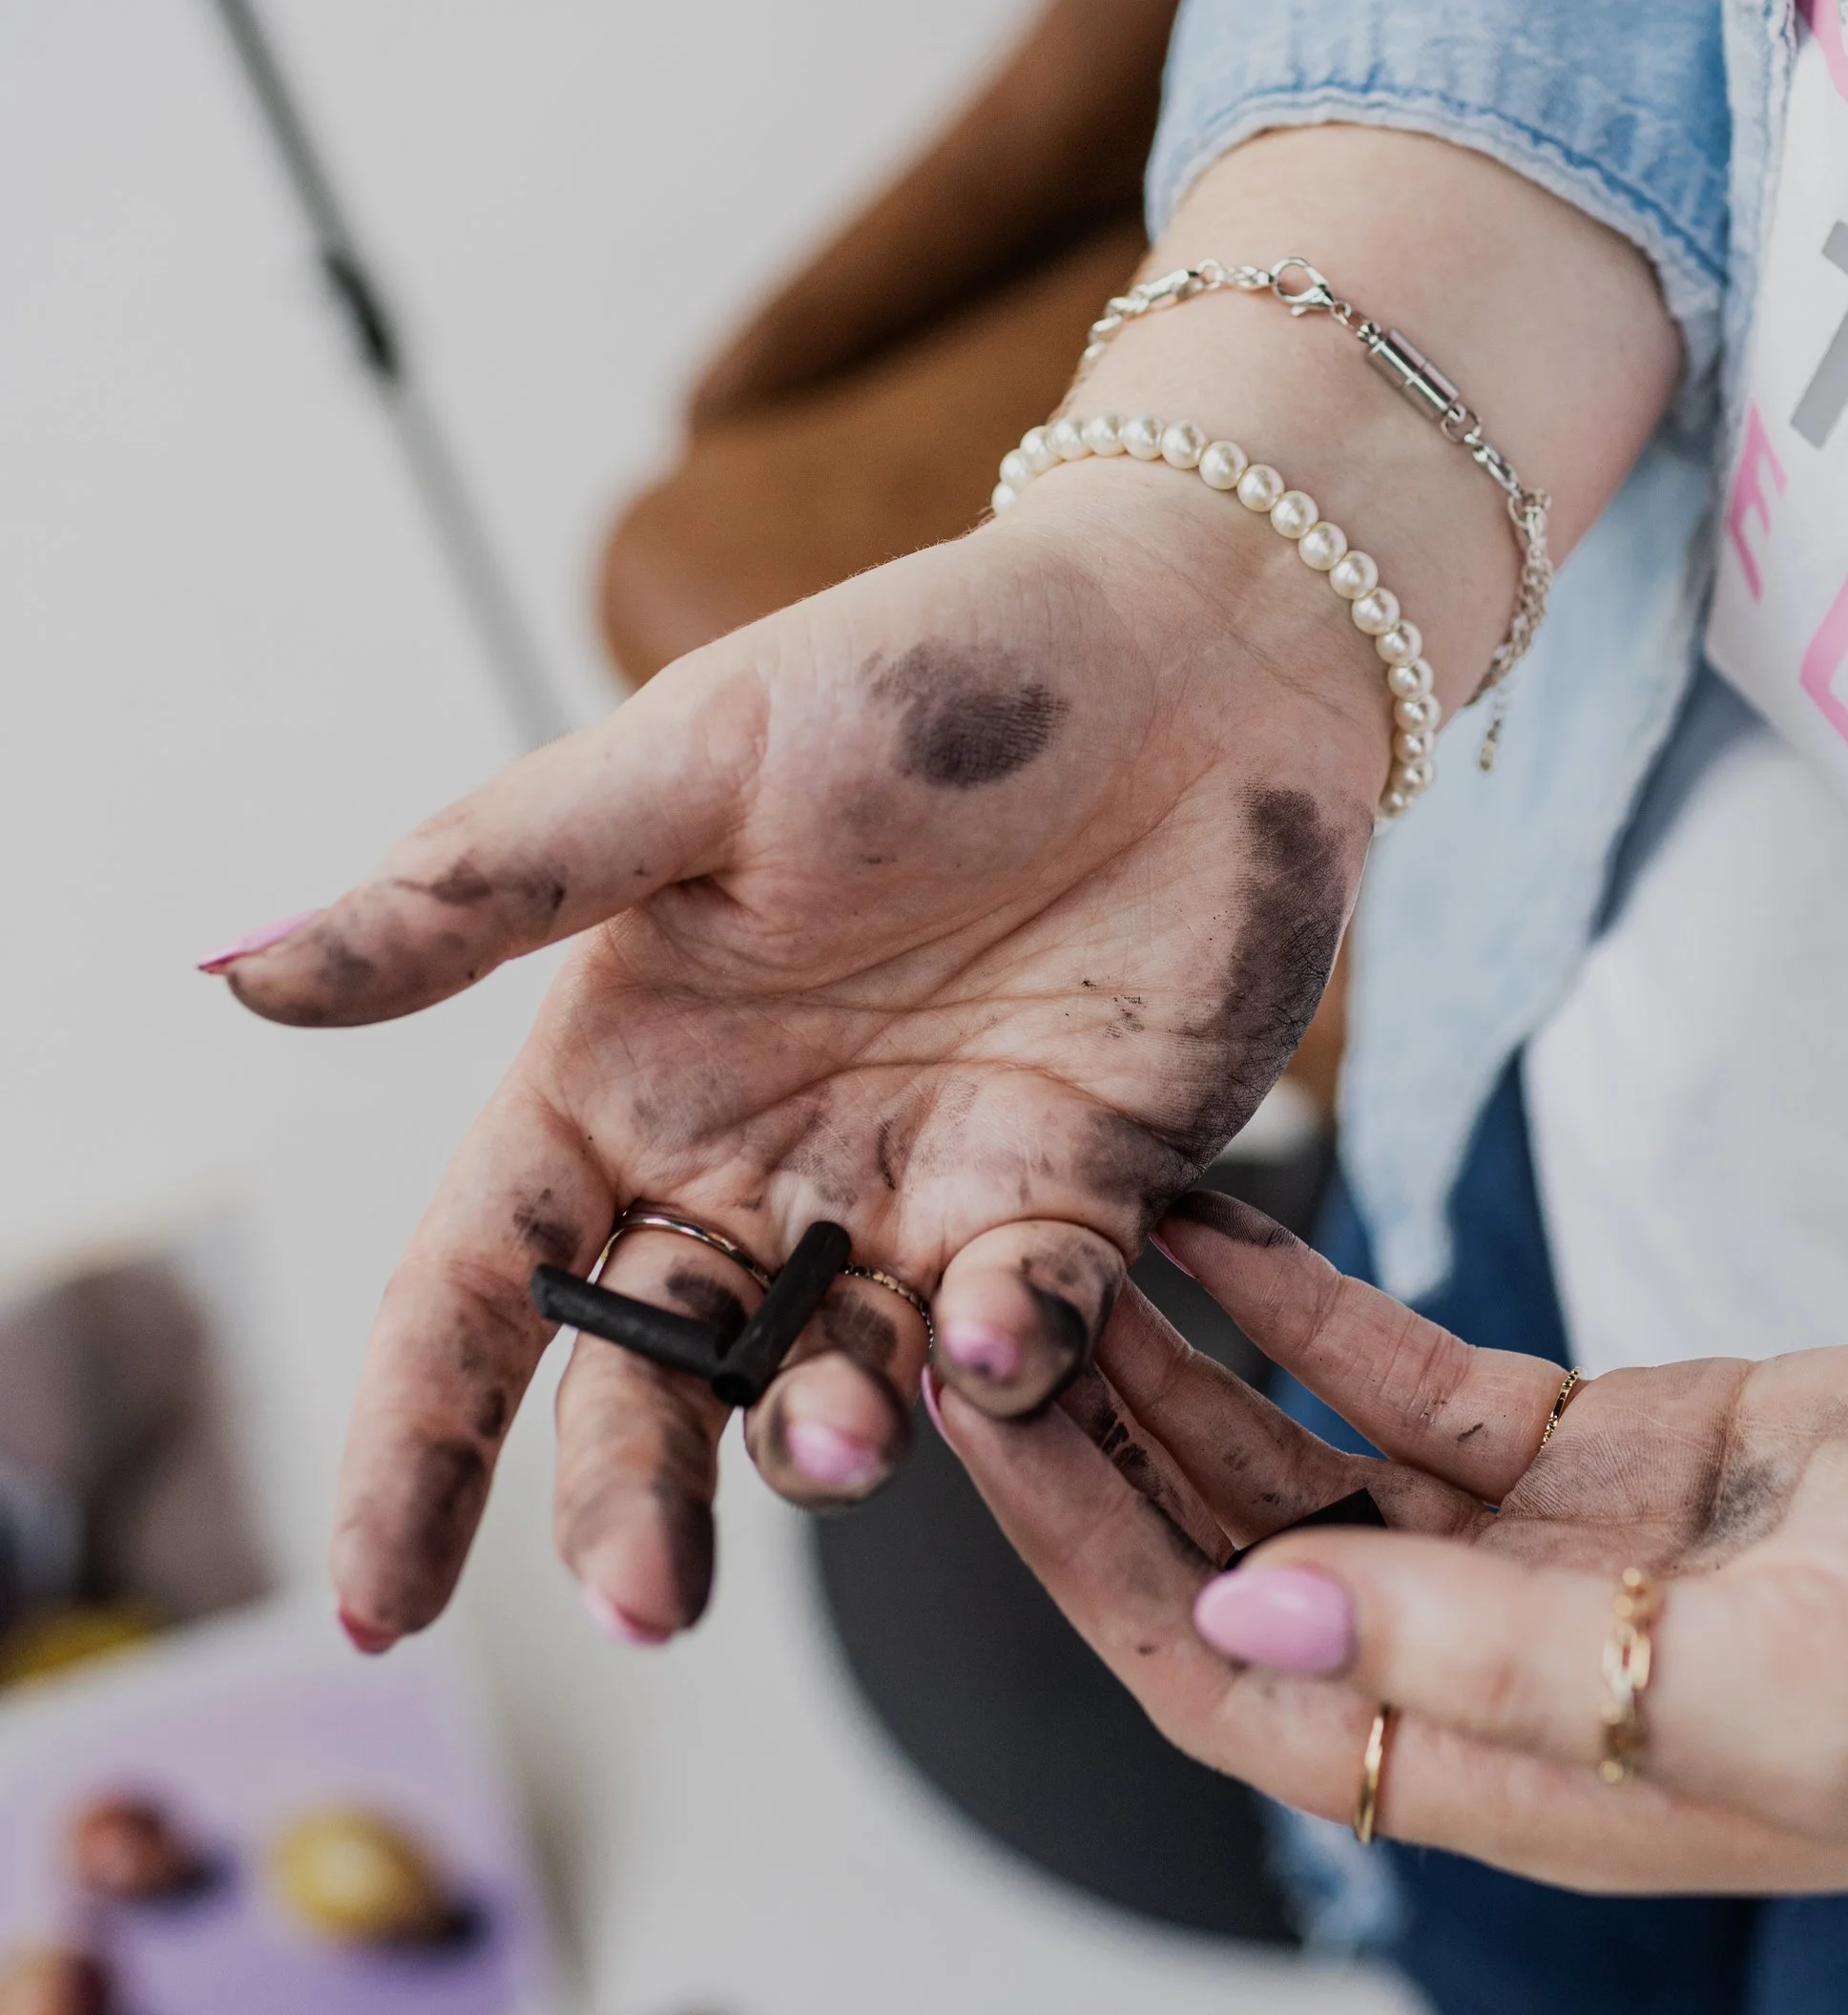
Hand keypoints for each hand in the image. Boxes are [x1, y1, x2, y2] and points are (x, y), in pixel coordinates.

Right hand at [209, 123, 1679, 1650]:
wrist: (1197, 652)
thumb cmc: (936, 674)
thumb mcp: (696, 766)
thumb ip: (486, 888)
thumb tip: (242, 974)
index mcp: (631, 1061)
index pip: (490, 1277)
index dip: (421, 1438)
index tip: (379, 1599)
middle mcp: (762, 1150)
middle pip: (658, 1371)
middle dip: (633, 1496)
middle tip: (647, 1602)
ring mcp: (919, 1184)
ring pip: (842, 1377)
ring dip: (828, 1438)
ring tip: (842, 1442)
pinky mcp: (1076, 1191)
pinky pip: (1031, 1322)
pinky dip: (1014, 1351)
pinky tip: (1001, 1336)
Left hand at [941, 1192, 1847, 1888]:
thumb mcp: (1780, 1686)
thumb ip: (1497, 1667)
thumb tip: (1244, 1618)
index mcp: (1525, 1773)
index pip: (1231, 1681)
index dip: (1088, 1560)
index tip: (977, 1421)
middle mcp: (1506, 1670)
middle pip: (1237, 1556)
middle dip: (1102, 1443)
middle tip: (978, 1299)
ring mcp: (1553, 1553)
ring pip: (1305, 1455)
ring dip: (1183, 1361)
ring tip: (1067, 1240)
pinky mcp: (1613, 1443)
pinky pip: (1413, 1375)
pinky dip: (1312, 1305)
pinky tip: (1221, 1224)